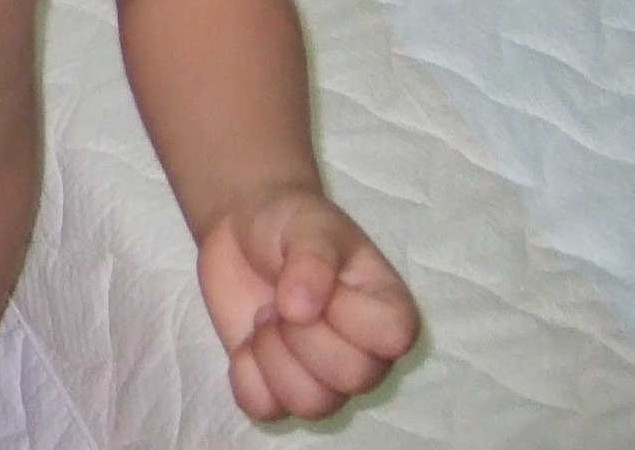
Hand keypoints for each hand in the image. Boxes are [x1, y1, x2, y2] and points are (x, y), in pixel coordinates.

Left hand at [197, 188, 417, 421]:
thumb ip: (312, 261)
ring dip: (273, 355)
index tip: (322, 284)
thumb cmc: (290, 225)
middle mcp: (366, 356)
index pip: (393, 339)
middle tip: (281, 300)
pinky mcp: (279, 389)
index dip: (345, 313)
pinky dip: (246, 375)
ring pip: (311, 405)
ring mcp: (324, 379)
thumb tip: (300, 311)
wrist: (241, 230)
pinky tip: (247, 342)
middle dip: (302, 333)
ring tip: (266, 318)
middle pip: (350, 379)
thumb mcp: (308, 226)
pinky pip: (266, 410)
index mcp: (389, 313)